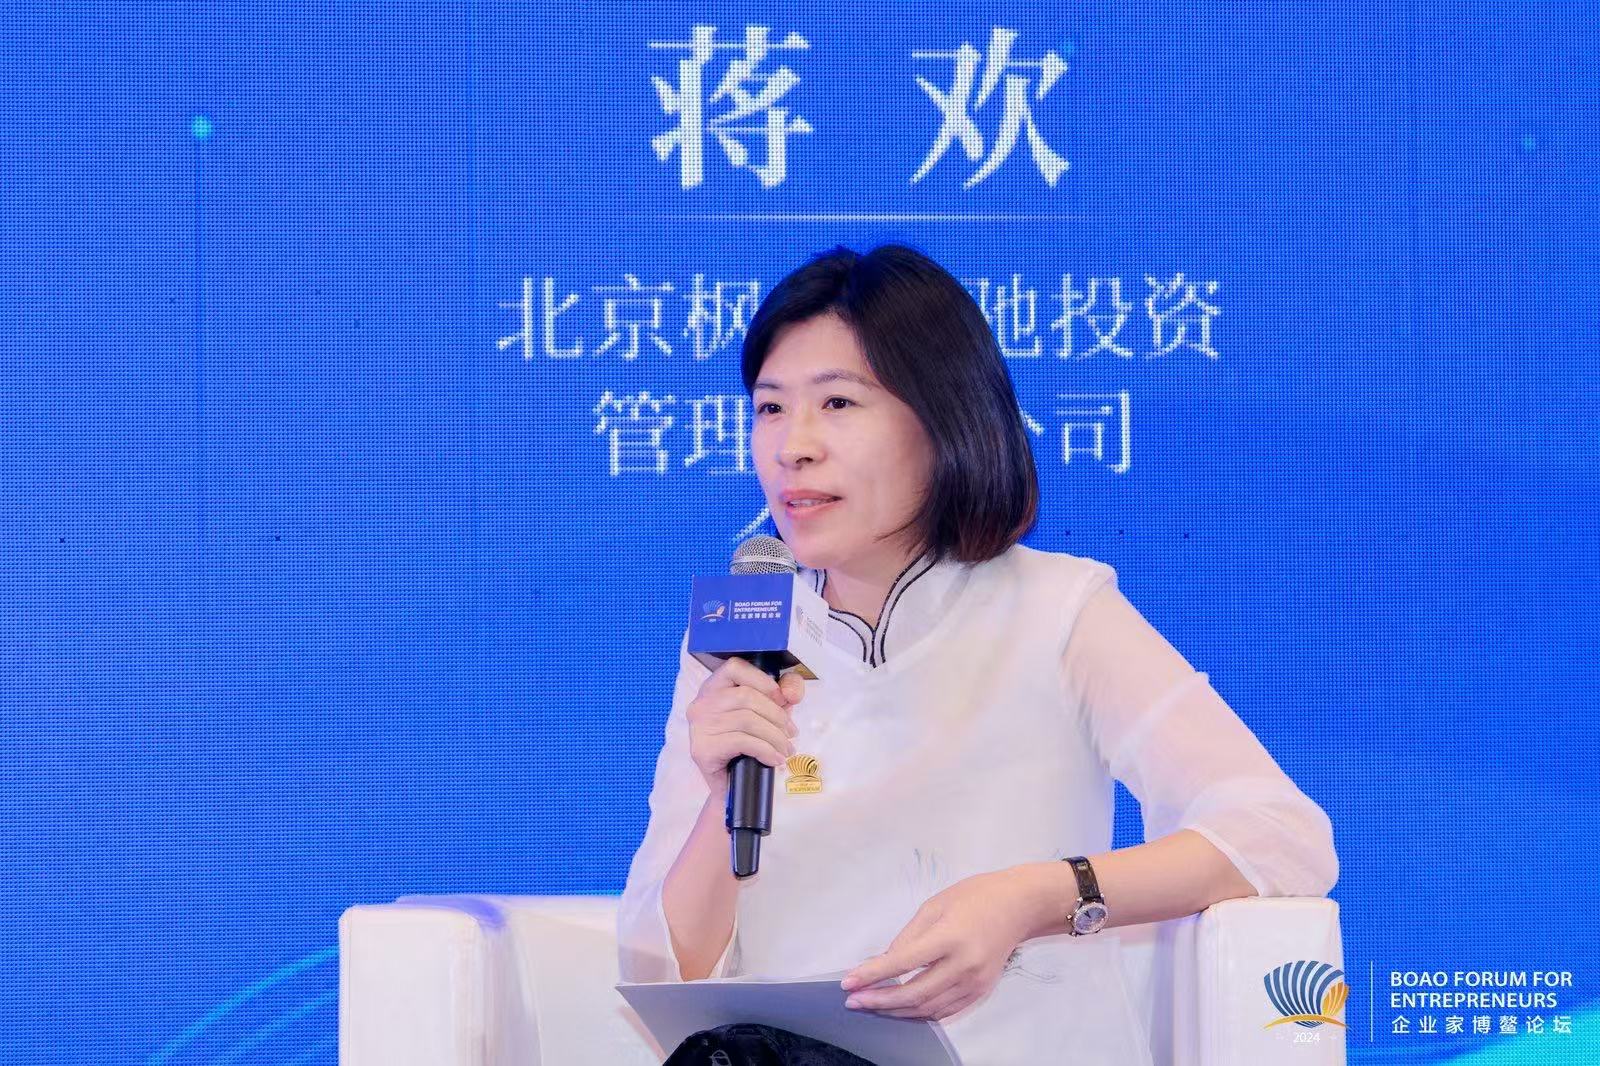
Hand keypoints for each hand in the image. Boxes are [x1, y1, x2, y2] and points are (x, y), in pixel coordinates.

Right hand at [685, 656, 805, 795]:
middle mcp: (701, 704)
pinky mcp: (702, 749)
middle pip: (746, 696)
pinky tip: (774, 760)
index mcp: (713, 688)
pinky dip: (766, 750)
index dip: (763, 680)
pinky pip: (742, 742)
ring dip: (775, 737)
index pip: (735, 667)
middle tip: (791, 734)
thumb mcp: (766, 716)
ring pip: (747, 720)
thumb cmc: (747, 747)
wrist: (731, 789)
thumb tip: (791, 693)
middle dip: (776, 715)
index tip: (782, 699)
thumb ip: (782, 696)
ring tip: (785, 750)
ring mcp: (699, 727)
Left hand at [838, 868, 1033, 1020]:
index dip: (873, 975)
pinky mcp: (980, 992)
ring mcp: (975, 983)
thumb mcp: (934, 905)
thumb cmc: (974, 897)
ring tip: (871, 1005)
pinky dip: (919, 1014)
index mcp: (950, 938)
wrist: (1019, 906)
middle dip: (879, 1000)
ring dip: (896, 1011)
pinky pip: (945, 1011)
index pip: (903, 963)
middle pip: (915, 994)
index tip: (848, 983)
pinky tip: (900, 1008)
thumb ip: (908, 937)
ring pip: (928, 1008)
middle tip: (853, 1001)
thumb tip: (884, 963)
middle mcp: (964, 966)